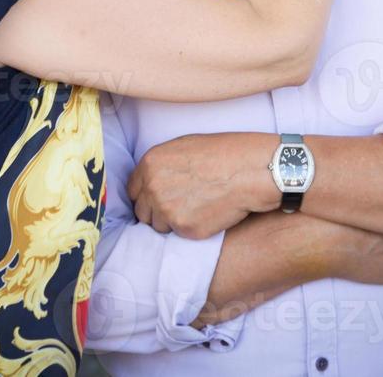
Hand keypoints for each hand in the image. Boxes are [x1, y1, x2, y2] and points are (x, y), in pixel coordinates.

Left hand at [128, 132, 278, 239]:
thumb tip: (153, 179)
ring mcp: (166, 209)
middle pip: (142, 211)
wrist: (249, 171)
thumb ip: (161, 165)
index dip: (146, 196)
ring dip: (172, 223)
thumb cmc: (223, 154)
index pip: (133, 190)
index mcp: (149, 164)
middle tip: (177, 209)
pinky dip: (190, 230)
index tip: (157, 200)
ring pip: (158, 226)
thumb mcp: (183, 147)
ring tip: (195, 210)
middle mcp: (152, 188)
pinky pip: (179, 235)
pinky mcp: (184, 228)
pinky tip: (206, 216)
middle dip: (156, 212)